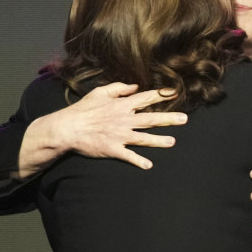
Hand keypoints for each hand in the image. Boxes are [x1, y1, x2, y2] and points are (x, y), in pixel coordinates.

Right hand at [17, 82, 187, 178]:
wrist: (66, 128)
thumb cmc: (82, 110)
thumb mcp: (99, 93)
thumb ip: (118, 88)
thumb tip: (134, 86)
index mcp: (122, 106)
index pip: (146, 98)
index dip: (161, 95)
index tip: (175, 93)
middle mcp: (124, 120)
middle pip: (151, 119)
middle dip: (169, 118)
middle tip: (184, 119)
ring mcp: (119, 135)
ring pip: (144, 138)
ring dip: (159, 141)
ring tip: (172, 142)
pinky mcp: (113, 149)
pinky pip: (128, 156)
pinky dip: (138, 161)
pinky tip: (148, 165)